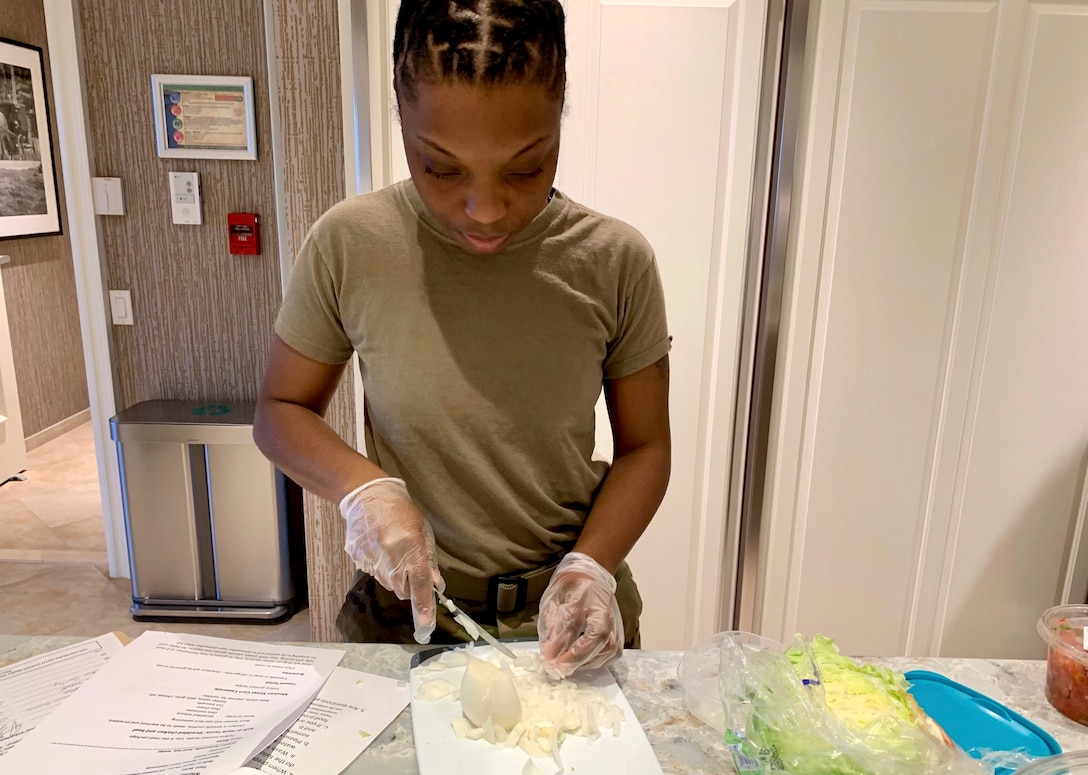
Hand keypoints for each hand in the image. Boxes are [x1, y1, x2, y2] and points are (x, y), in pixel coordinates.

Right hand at [340, 478, 443, 643]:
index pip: (420, 583)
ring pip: (388, 583)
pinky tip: (379, 549)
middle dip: (410, 585)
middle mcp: (391, 556)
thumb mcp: (423, 532)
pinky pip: (373, 573)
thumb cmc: (401, 512)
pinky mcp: (358, 559)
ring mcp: (372, 558)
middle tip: (409, 565)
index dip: (424, 605)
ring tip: (393, 551)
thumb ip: (429, 561)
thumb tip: (436, 585)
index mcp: (411, 547)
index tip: (426, 625)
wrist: (369, 497)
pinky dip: (380, 567)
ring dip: (394, 576)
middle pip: (403, 590)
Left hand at [538, 552, 622, 677]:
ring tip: (567, 664)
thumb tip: (549, 656)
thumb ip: (552, 628)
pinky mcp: (619, 632)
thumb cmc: (569, 587)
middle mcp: (607, 610)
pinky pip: (611, 653)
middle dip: (577, 658)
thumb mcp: (554, 602)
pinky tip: (581, 660)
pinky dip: (596, 660)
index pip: (582, 625)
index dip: (567, 647)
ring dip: (586, 661)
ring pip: (608, 649)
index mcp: (589, 596)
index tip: (552, 662)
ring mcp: (616, 621)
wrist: (590, 574)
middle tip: (557, 668)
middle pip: (599, 639)